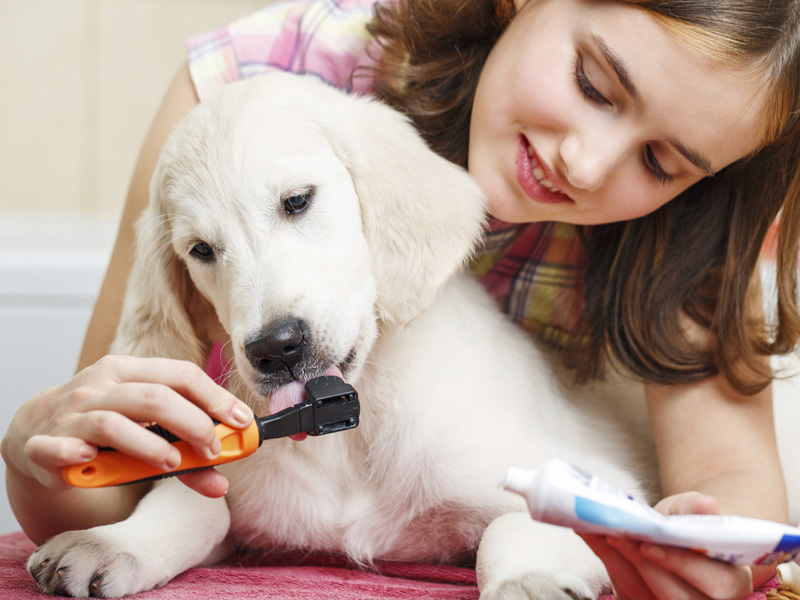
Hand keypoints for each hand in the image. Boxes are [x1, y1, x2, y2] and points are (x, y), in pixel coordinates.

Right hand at [1, 355, 252, 496]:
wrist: (35, 430)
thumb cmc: (102, 426)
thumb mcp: (144, 428)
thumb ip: (185, 453)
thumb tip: (222, 481)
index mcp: (129, 371)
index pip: (181, 375)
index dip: (215, 398)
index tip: (241, 422)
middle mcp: (100, 386)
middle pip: (155, 397)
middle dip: (193, 424)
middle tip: (212, 450)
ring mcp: (71, 413)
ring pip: (113, 423)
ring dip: (149, 446)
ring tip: (172, 463)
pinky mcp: (44, 444)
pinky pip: (59, 447)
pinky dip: (76, 454)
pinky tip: (93, 461)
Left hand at [579, 492, 755, 599]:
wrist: (675, 537)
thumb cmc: (687, 524)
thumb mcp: (691, 510)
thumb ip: (697, 508)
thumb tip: (708, 505)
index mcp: (732, 582)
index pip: (714, 583)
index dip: (680, 565)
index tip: (648, 545)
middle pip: (676, 596)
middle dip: (642, 566)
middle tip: (616, 536)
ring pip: (645, 596)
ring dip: (619, 563)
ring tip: (600, 532)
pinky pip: (627, 592)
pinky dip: (609, 563)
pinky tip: (593, 536)